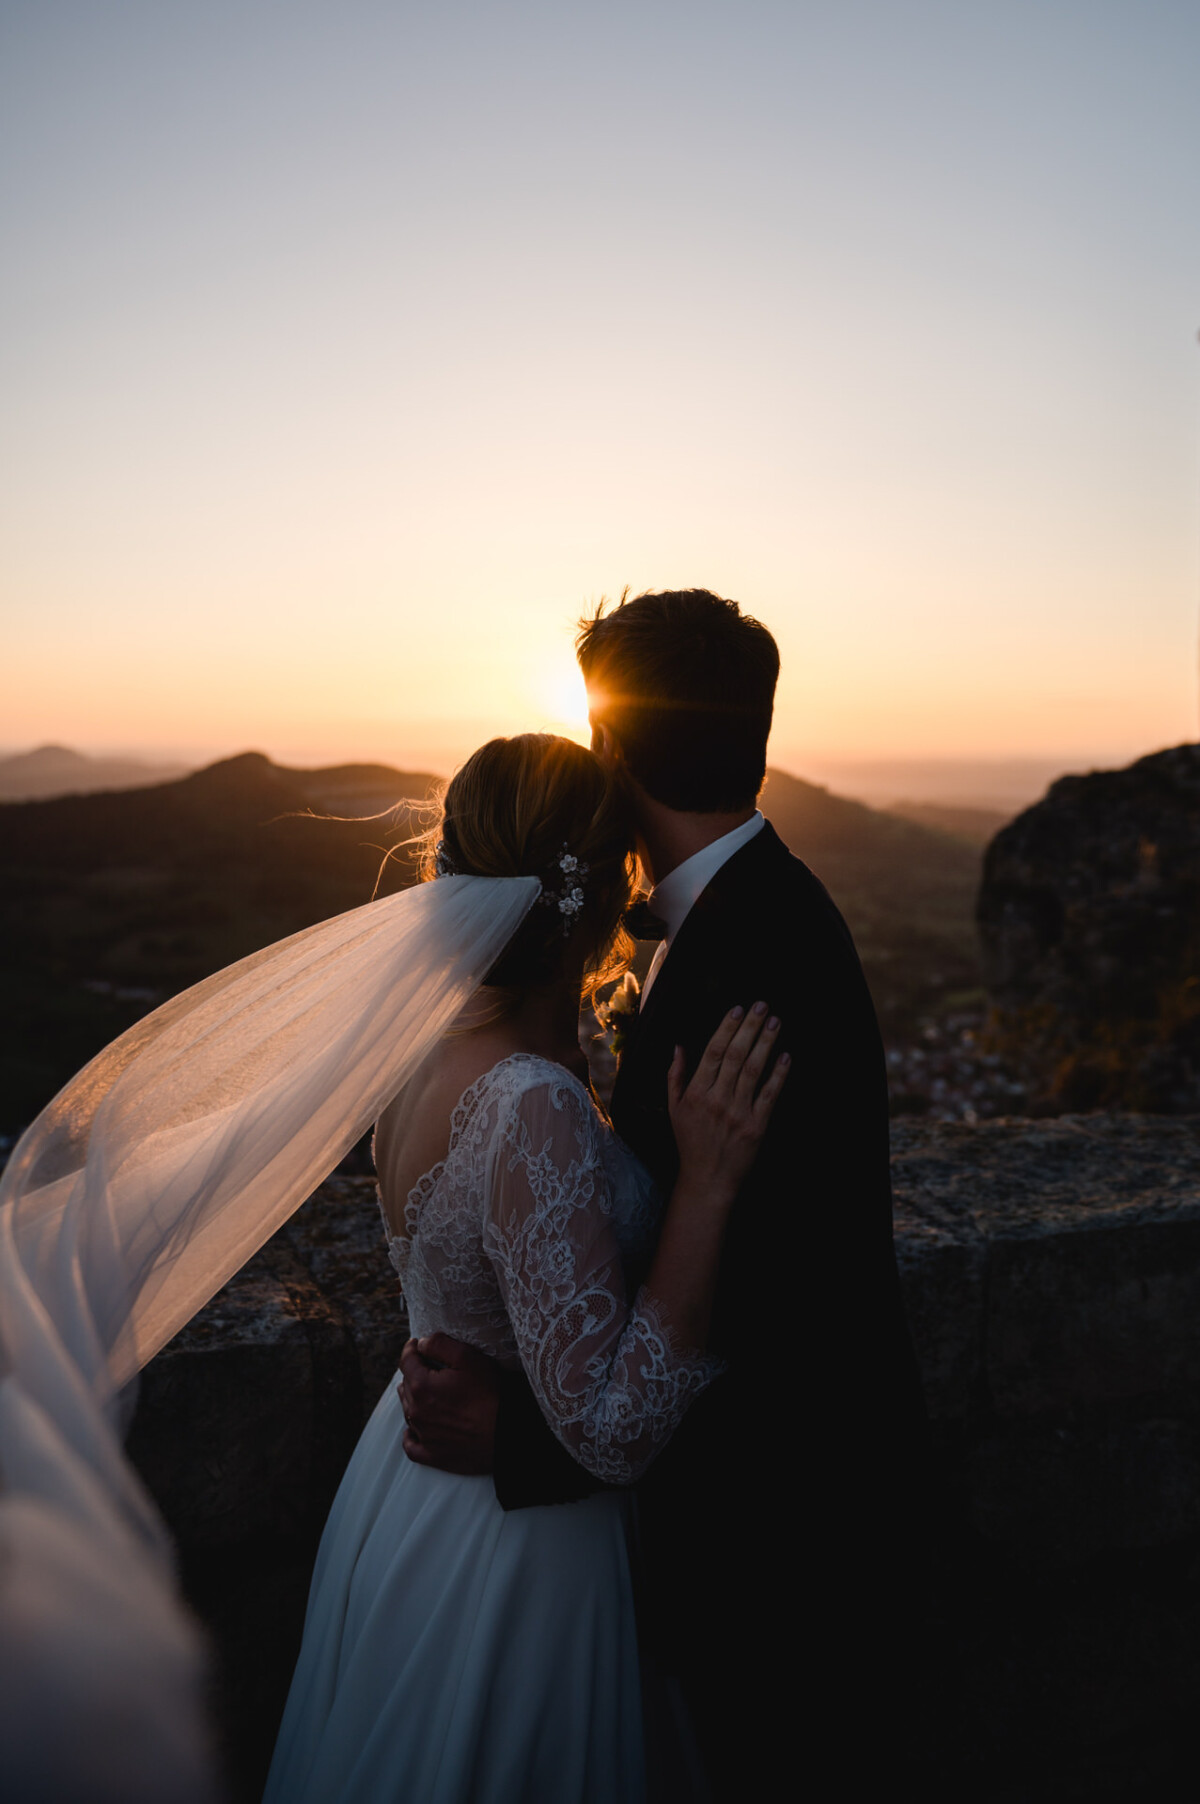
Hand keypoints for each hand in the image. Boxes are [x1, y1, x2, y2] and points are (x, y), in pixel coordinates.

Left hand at [397, 1332, 501, 1474]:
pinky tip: (414, 1430)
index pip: (406, 1361)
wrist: (507, 1433)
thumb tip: (421, 1344)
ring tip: (426, 1392)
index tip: (416, 1344)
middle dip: (413, 1373)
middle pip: (405, 1386)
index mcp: (422, 1386)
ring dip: (413, 1399)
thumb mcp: (468, 1358)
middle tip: (427, 1367)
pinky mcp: (433, 1455)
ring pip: (408, 1412)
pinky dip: (410, 1435)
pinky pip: (411, 1445)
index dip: (411, 1349)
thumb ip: (439, 1344)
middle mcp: (416, 1412)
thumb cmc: (490, 1394)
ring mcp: (423, 1435)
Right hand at [667, 1003, 789, 1202]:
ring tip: (775, 1022)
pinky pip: (770, 1095)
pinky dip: (779, 1075)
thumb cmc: (690, 1141)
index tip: (737, 1009)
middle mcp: (716, 1099)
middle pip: (736, 1055)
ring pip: (754, 1070)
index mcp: (695, 1092)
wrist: (707, 1179)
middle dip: (749, 1027)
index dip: (726, 1029)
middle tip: (761, 1005)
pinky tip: (785, 1056)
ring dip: (765, 1043)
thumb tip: (679, 1045)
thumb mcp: (674, 1108)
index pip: (713, 1052)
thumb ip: (675, 1075)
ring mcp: (738, 1112)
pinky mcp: (757, 1126)